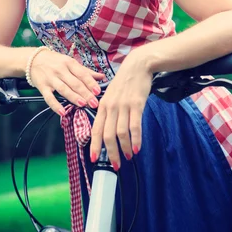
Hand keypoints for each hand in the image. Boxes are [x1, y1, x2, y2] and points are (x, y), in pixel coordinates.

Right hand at [30, 50, 104, 114]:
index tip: (98, 91)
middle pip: (74, 83)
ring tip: (82, 104)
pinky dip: (55, 105)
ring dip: (73, 97)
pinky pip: (49, 97)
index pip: (82, 74)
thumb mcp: (70, 62)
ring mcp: (51, 79)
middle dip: (85, 93)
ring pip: (64, 89)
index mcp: (69, 63)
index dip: (90, 83)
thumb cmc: (55, 61)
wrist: (33, 59)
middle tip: (94, 103)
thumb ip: (86, 71)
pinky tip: (62, 112)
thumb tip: (102, 77)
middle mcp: (60, 70)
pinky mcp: (42, 87)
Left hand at [90, 51, 152, 170]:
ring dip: (124, 148)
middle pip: (108, 135)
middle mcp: (111, 107)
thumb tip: (106, 129)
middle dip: (111, 153)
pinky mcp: (136, 105)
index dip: (94, 145)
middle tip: (116, 166)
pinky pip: (135, 126)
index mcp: (103, 105)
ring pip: (121, 133)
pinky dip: (136, 139)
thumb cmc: (124, 82)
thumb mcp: (111, 94)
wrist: (137, 66)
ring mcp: (124, 106)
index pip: (96, 129)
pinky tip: (137, 148)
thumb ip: (108, 111)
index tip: (94, 159)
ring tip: (128, 157)